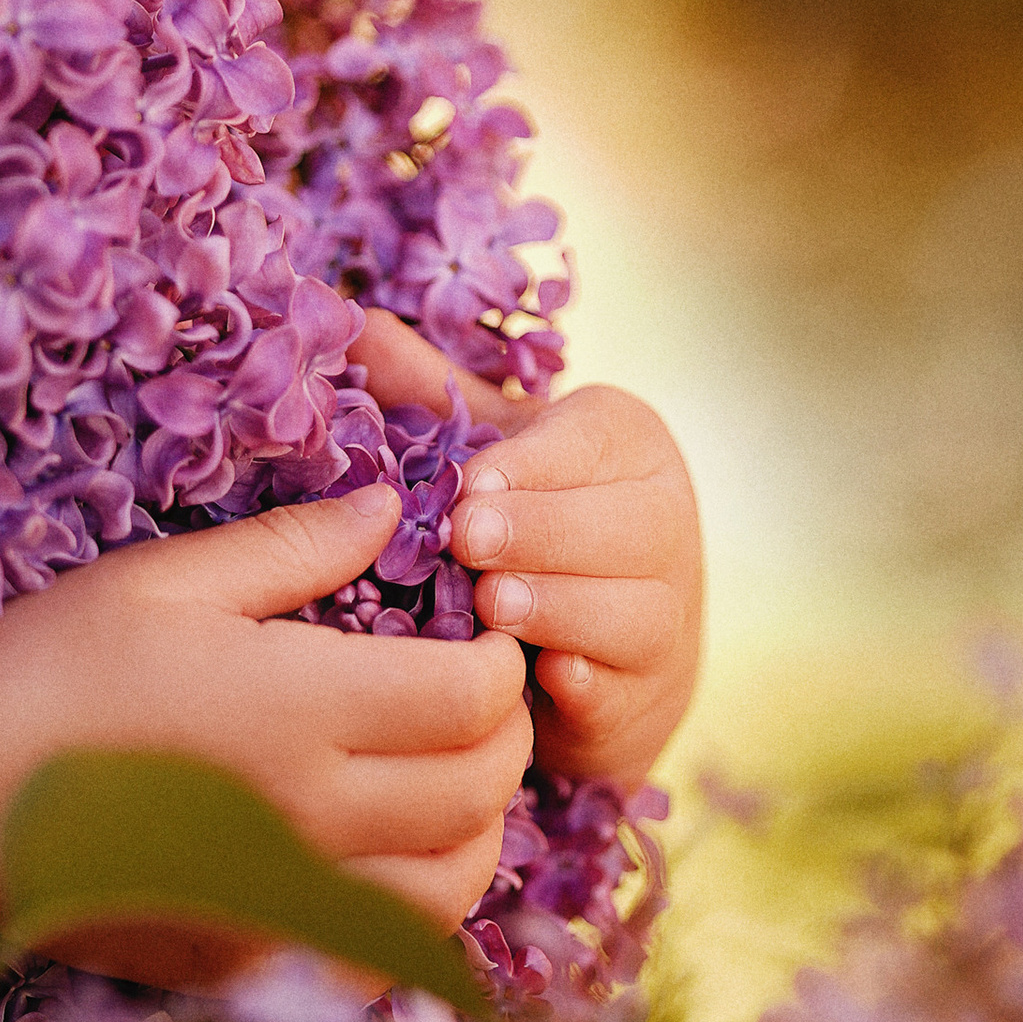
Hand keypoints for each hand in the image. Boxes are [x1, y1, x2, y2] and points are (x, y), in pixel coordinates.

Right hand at [1, 477, 532, 981]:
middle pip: (480, 790)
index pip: (473, 698)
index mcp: (300, 708)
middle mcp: (313, 817)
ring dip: (474, 827)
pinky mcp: (252, 963)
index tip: (478, 631)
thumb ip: (291, 549)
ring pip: (452, 888)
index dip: (500, 660)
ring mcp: (285, 903)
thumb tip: (392, 508)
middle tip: (472, 692)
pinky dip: (414, 911)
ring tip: (443, 774)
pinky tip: (385, 859)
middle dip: (502, 734)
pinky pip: (380, 955)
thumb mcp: (163, 581)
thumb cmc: (46, 670)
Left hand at [347, 312, 702, 788]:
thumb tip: (355, 327)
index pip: (596, 438)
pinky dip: (587, 683)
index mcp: (628, 445)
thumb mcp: (491, 447)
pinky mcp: (650, 694)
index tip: (468, 483)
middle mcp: (665, 523)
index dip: (534, 462)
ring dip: (559, 608)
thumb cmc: (529, 516)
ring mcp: (667, 615)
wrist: (598, 639)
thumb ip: (433, 391)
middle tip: (465, 541)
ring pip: (633, 610)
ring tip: (490, 606)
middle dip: (541, 531)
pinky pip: (626, 688)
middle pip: (626, 524)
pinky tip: (541, 678)